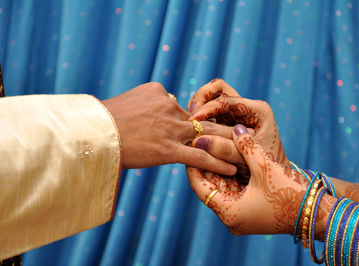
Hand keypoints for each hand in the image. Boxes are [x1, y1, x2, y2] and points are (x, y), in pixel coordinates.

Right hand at [102, 82, 236, 174]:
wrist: (92, 133)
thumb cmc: (103, 120)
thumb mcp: (127, 101)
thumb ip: (145, 103)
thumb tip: (151, 112)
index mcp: (159, 92)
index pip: (180, 107)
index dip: (186, 119)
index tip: (196, 126)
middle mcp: (169, 108)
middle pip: (202, 118)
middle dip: (220, 127)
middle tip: (239, 133)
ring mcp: (171, 128)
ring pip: (207, 136)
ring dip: (226, 144)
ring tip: (243, 150)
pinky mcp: (169, 150)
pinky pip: (200, 156)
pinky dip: (219, 162)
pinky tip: (233, 168)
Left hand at [187, 125, 307, 234]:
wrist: (317, 214)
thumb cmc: (291, 194)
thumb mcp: (265, 167)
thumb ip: (247, 146)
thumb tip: (235, 127)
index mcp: (229, 212)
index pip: (200, 187)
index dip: (194, 164)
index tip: (191, 146)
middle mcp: (231, 218)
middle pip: (209, 188)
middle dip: (206, 166)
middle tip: (199, 144)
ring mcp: (240, 217)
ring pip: (221, 190)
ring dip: (218, 170)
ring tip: (211, 148)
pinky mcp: (249, 214)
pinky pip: (232, 193)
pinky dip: (230, 177)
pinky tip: (227, 159)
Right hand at [189, 79, 288, 167]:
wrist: (271, 181)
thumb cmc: (266, 170)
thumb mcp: (247, 159)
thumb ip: (225, 149)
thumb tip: (198, 141)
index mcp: (257, 110)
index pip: (227, 98)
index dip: (207, 108)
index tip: (194, 121)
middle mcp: (245, 108)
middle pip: (217, 90)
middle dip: (201, 100)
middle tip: (190, 117)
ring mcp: (234, 115)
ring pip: (210, 100)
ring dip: (198, 110)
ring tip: (188, 125)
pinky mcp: (225, 125)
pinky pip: (209, 116)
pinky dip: (199, 122)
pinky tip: (191, 133)